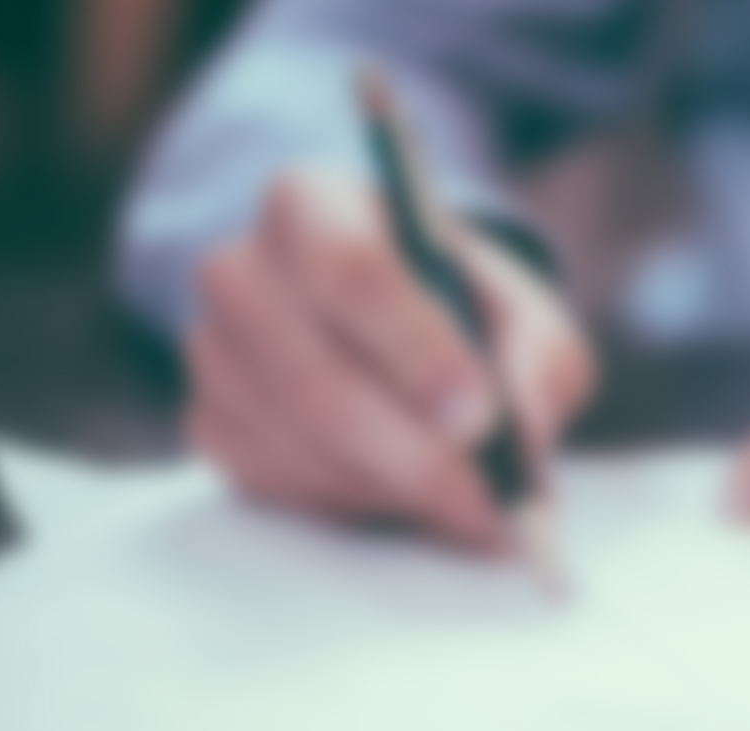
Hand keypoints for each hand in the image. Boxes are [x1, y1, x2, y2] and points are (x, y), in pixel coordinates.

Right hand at [184, 166, 594, 549]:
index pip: (349, 268)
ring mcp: (214, 350)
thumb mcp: (525, 316)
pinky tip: (406, 498)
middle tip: (486, 500)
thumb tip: (525, 437)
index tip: (480, 413)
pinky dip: (355, 504)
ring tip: (465, 507)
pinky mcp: (212, 422)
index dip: (415, 349)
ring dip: (392, 488)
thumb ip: (537, 363)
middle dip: (412, 452)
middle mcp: (242, 269)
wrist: (406, 332)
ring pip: (295, 439)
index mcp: (315, 205)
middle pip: (311, 373)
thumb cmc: (462, 311)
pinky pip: (276, 480)